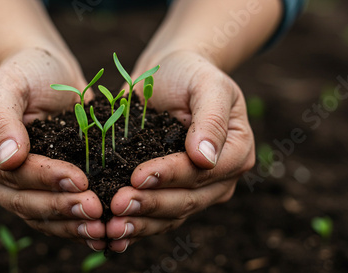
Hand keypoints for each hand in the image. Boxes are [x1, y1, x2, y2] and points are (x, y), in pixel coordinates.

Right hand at [0, 48, 105, 249]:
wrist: (47, 72)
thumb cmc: (26, 72)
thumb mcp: (10, 83)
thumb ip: (2, 118)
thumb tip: (8, 158)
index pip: (7, 172)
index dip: (43, 178)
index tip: (78, 179)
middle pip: (21, 200)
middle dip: (60, 207)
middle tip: (96, 209)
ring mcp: (11, 187)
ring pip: (37, 216)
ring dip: (69, 224)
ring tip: (101, 228)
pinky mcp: (37, 191)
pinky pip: (51, 216)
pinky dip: (73, 225)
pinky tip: (98, 232)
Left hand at [106, 50, 254, 251]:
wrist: (170, 75)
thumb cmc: (190, 74)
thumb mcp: (207, 84)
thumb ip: (211, 118)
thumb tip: (206, 157)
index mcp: (236, 151)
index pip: (203, 172)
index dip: (170, 176)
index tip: (138, 176)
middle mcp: (218, 177)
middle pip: (187, 200)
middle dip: (151, 204)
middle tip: (117, 204)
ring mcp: (195, 189)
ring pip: (170, 216)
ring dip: (141, 223)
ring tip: (112, 226)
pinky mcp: (169, 192)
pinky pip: (155, 217)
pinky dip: (136, 227)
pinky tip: (113, 236)